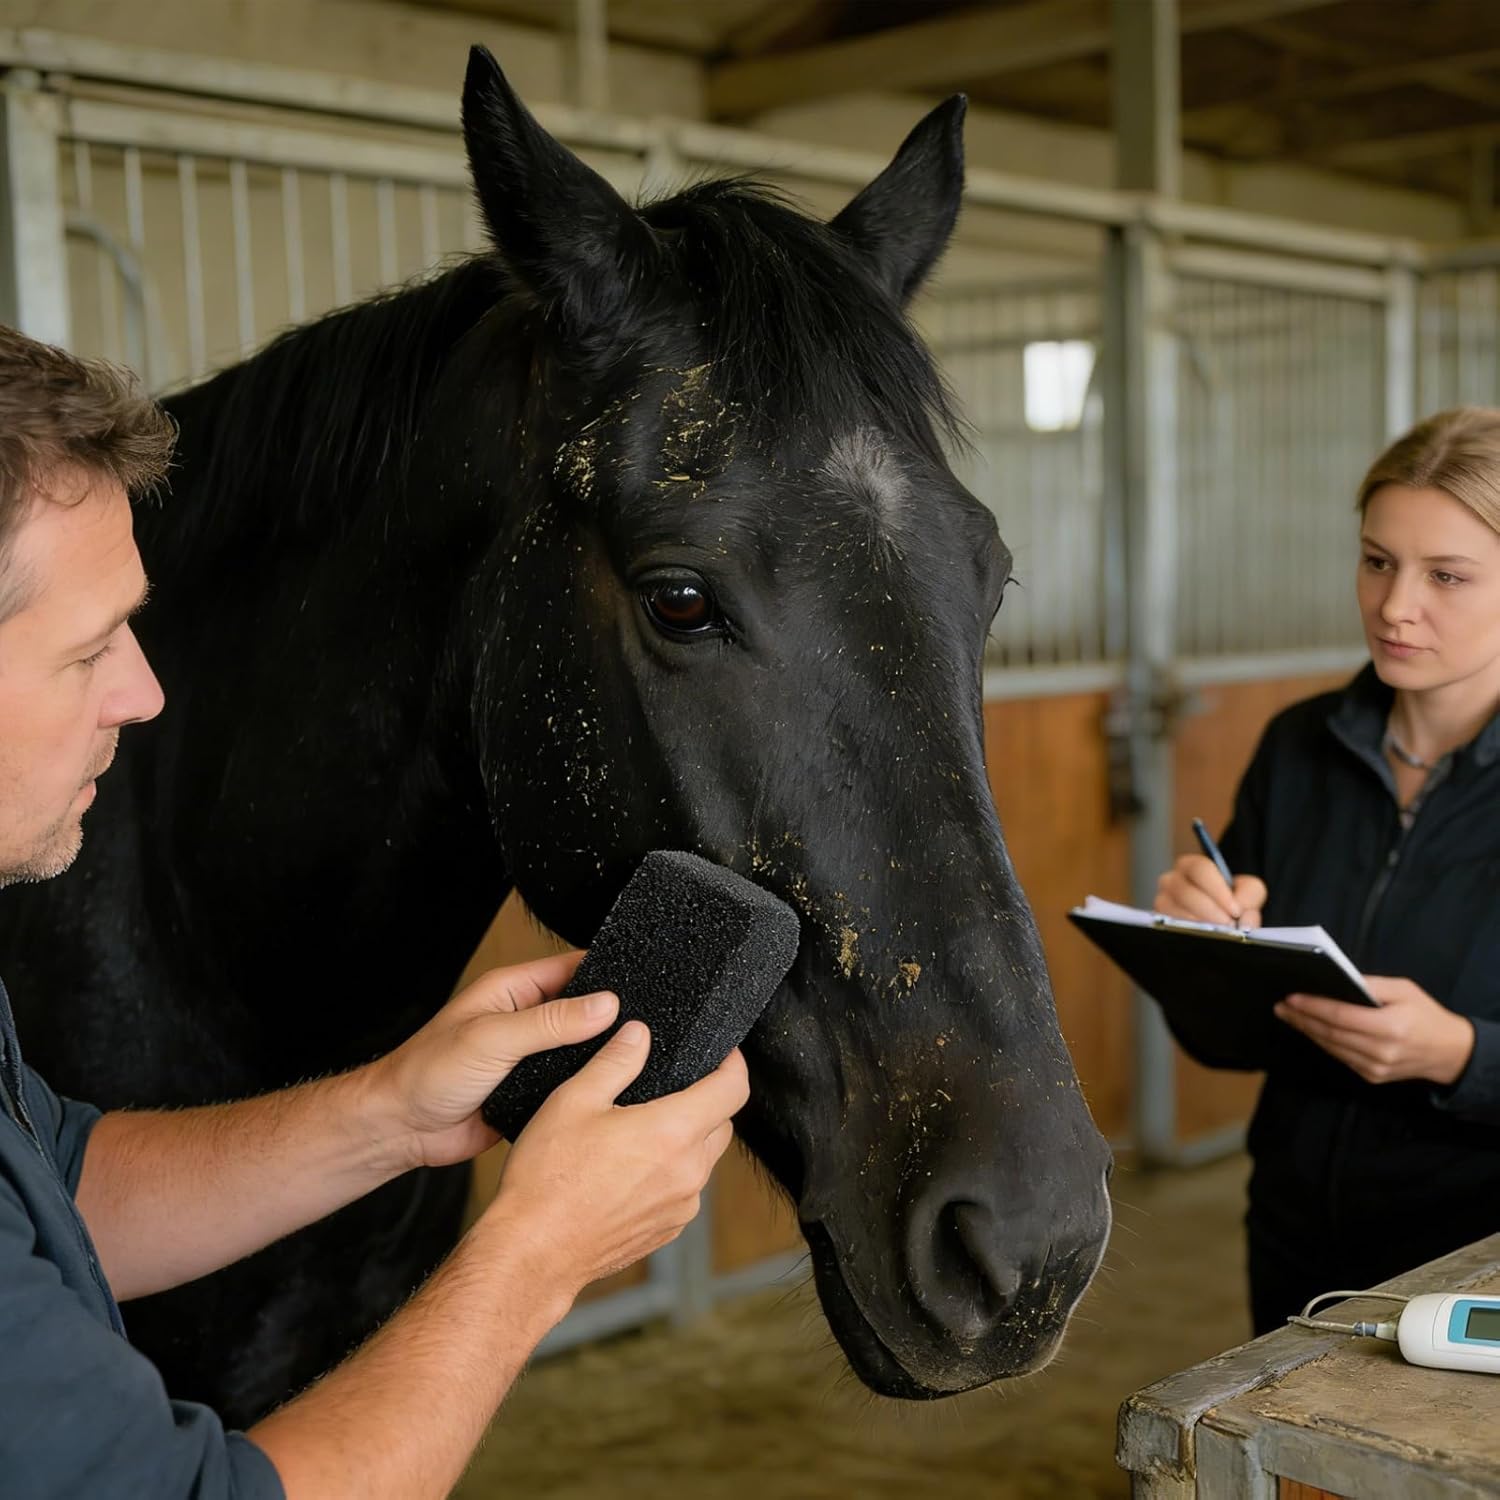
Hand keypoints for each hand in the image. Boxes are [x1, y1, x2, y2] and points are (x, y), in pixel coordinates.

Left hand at [366, 951, 620, 1171]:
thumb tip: (605, 1005)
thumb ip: (549, 1022)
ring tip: (639, 1057)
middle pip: (584, 1010)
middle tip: (647, 1026)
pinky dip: (588, 1087)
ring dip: (601, 1055)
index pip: (573, 968)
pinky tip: (612, 1090)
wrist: (402, 1130)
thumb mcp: (492, 1038)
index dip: (607, 973)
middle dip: (612, 1017)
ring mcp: (532, 1057)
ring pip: (582, 1050)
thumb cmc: (426, 1072)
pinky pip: (571, 1085)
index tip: (642, 982)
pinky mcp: (534, 1092)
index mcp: (514, 990)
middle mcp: (526, 1020)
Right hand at [486, 1023, 748, 1295]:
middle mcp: (688, 1172)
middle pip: (722, 1124)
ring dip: (687, 1139)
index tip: (723, 1053)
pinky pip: (684, 1190)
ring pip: (703, 1159)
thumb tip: (639, 1034)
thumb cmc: (548, 1177)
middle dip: (708, 1100)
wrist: (533, 1250)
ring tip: (643, 1128)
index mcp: (673, 1133)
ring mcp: (681, 1207)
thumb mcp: (574, 1101)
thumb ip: (615, 1061)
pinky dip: (671, 1172)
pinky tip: (632, 1168)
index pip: (733, 1090)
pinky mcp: (667, 1230)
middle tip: (672, 1087)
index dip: (733, 1064)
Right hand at [1155, 854, 1265, 927]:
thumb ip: (1250, 897)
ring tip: (1221, 934)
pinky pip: (1171, 928)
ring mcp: (1162, 902)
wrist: (1221, 913)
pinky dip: (1191, 934)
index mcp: (1191, 866)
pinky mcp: (1161, 922)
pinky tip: (1206, 938)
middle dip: (1210, 912)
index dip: (1218, 890)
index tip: (1235, 910)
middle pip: (1185, 892)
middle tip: (1229, 926)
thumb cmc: (1232, 897)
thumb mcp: (1247, 889)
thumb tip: (1244, 922)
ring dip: (1201, 925)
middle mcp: (1171, 881)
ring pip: (1176, 913)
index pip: (1200, 869)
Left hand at [1275, 977, 1475, 1085]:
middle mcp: (1380, 1051)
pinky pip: (1340, 1056)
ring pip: (1331, 1047)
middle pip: (1330, 1033)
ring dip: (1306, 1030)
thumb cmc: (1425, 1015)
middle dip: (1301, 1018)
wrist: (1449, 1053)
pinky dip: (1322, 1041)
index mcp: (1390, 1026)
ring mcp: (1375, 1067)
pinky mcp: (1371, 1076)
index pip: (1340, 1017)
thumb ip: (1370, 985)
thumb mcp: (1404, 990)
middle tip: (1280, 1005)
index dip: (1312, 1007)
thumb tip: (1336, 979)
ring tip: (1288, 1014)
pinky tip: (1309, 1029)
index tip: (1290, 997)